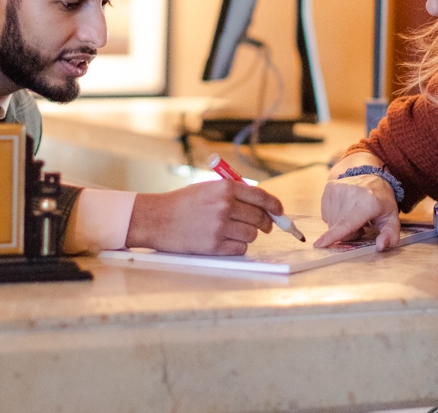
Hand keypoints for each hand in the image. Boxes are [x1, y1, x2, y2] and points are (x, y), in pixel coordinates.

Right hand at [126, 180, 283, 255]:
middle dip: (265, 223)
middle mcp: (225, 206)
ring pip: (252, 235)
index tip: (280, 212)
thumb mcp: (208, 189)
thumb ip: (234, 194)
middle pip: (261, 218)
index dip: (275, 206)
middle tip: (263, 226)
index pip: (262, 197)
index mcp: (225, 188)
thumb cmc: (182, 203)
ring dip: (248, 235)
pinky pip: (240, 249)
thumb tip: (262, 205)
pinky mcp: (214, 245)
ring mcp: (220, 226)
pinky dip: (237, 247)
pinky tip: (225, 242)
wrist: (157, 218)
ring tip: (233, 232)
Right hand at [314, 172, 400, 251]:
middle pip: (338, 227)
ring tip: (352, 216)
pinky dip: (334, 216)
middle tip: (361, 226)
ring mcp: (338, 189)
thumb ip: (390, 236)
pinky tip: (345, 209)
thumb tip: (380, 246)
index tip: (318, 244)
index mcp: (368, 203)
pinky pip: (325, 214)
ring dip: (340, 225)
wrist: (372, 176)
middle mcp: (351, 193)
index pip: (347, 223)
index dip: (333, 235)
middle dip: (348, 233)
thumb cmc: (382, 202)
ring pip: (330, 221)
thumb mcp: (392, 219)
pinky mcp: (329, 187)